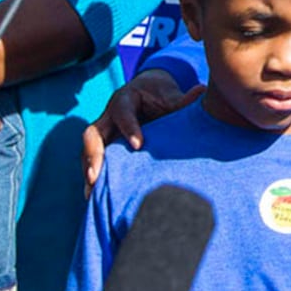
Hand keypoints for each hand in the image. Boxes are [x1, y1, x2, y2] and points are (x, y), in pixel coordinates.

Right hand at [82, 70, 202, 193]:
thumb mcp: (170, 95)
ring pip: (88, 151)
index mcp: (125, 98)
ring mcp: (103, 132)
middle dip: (93, 154)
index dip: (129, 127)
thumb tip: (202, 91)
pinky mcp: (103, 147)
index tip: (139, 145)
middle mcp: (108, 116)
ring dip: (89, 170)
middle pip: (92, 133)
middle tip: (96, 175)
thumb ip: (183, 100)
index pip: (122, 111)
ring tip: (92, 194)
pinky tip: (95, 199)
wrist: (148, 93)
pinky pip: (91, 162)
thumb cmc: (160, 95)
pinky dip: (93, 179)